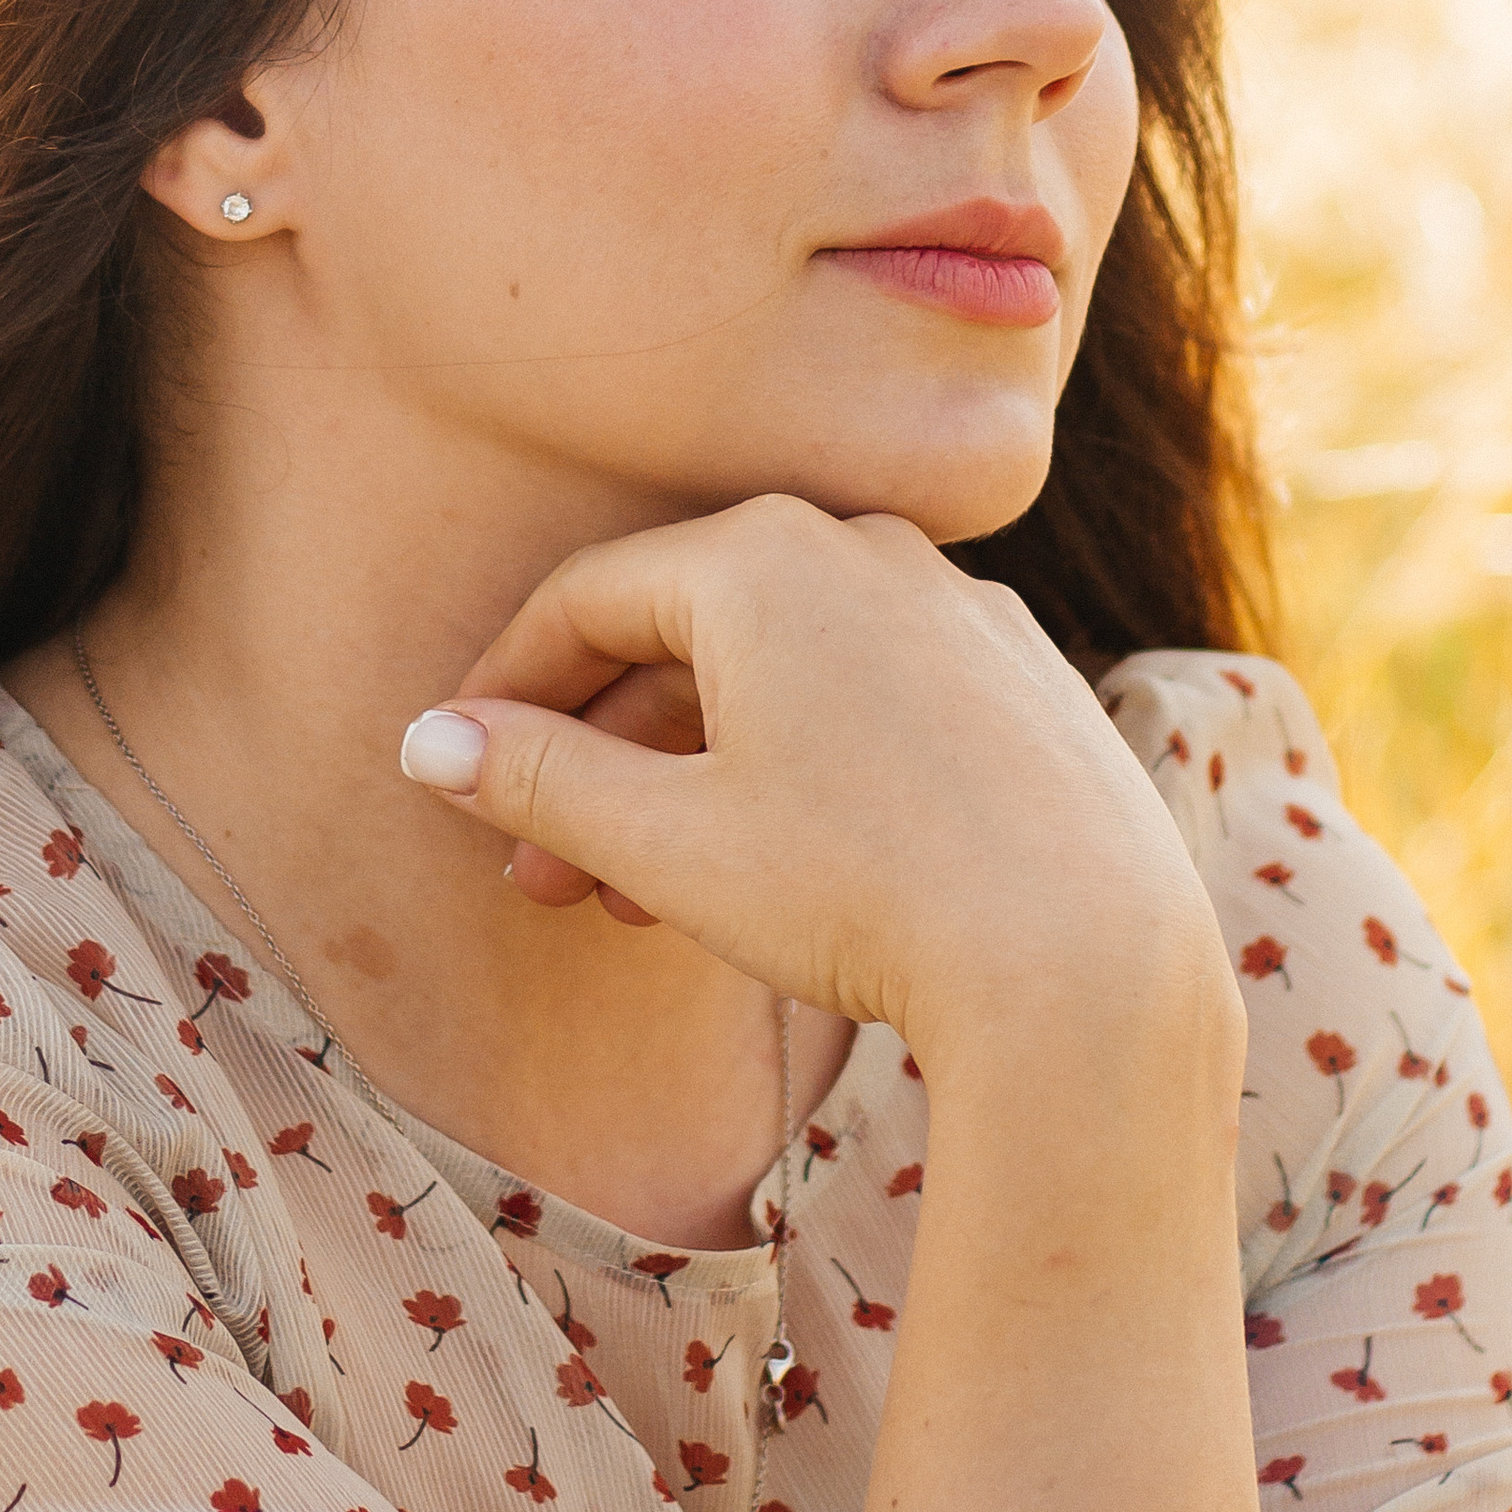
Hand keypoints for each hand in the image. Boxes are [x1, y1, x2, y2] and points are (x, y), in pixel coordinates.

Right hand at [403, 495, 1238, 1084]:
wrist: (1085, 961)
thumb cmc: (861, 890)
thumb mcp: (665, 841)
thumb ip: (536, 777)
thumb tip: (426, 743)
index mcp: (763, 557)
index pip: (586, 599)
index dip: (505, 690)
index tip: (457, 773)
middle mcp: (868, 550)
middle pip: (686, 636)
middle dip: (597, 757)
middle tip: (539, 876)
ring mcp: (962, 611)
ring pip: (782, 674)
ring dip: (691, 774)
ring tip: (638, 900)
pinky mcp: (1026, 682)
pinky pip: (874, 698)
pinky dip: (798, 766)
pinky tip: (774, 871)